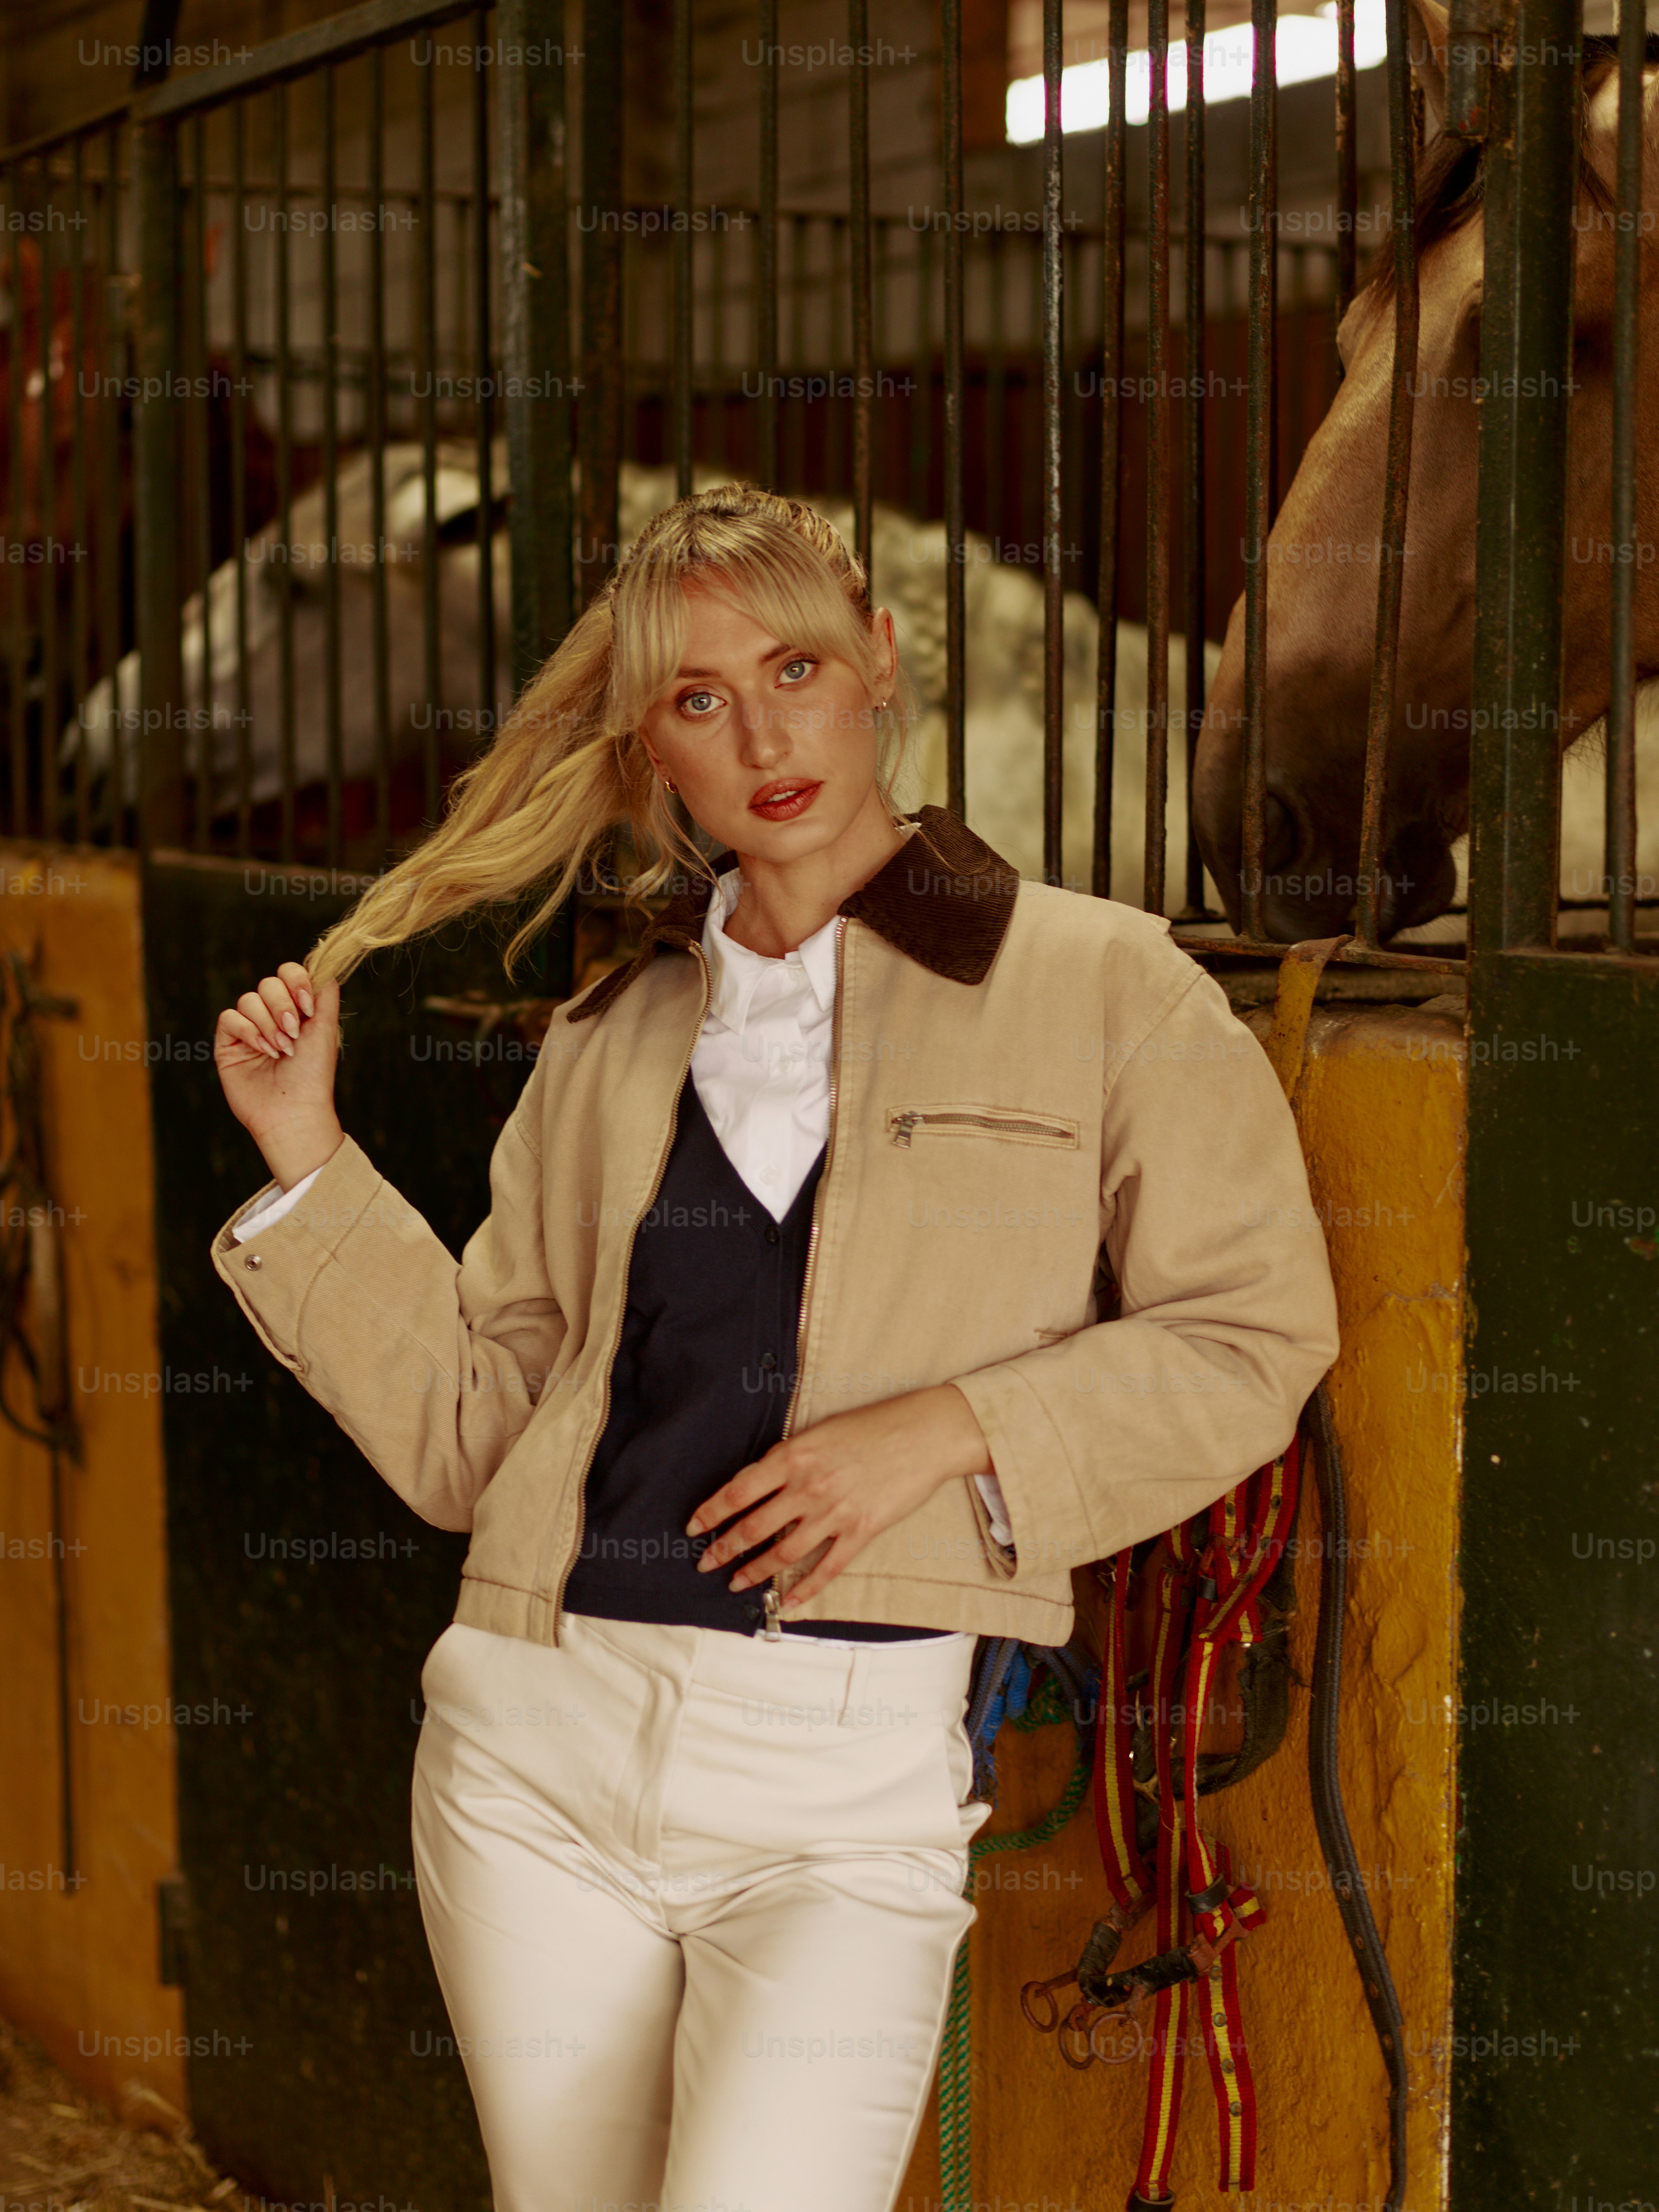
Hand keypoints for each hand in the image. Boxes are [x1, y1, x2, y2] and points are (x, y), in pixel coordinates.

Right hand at [213, 960, 344, 1190]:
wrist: (294, 1109)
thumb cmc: (313, 1073)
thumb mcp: (326, 1028)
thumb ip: (325, 993)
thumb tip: (324, 965)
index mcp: (296, 1010)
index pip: (288, 974)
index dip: (296, 982)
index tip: (308, 1006)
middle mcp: (272, 1017)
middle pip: (267, 983)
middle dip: (282, 1006)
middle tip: (294, 1034)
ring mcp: (249, 1030)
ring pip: (248, 1000)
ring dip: (268, 1023)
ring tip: (282, 1049)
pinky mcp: (229, 1044)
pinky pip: (229, 1018)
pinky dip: (248, 1031)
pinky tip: (263, 1050)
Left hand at [685, 1383, 993, 1611]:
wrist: (924, 1433)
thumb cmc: (872, 1426)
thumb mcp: (819, 1432)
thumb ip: (788, 1459)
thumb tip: (759, 1483)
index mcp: (792, 1456)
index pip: (738, 1491)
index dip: (711, 1513)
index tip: (694, 1526)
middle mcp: (807, 1487)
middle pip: (753, 1527)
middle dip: (724, 1549)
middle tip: (705, 1563)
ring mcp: (834, 1512)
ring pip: (783, 1552)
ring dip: (755, 1571)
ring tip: (736, 1583)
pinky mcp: (860, 1531)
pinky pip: (826, 1567)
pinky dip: (804, 1588)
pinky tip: (788, 1600)